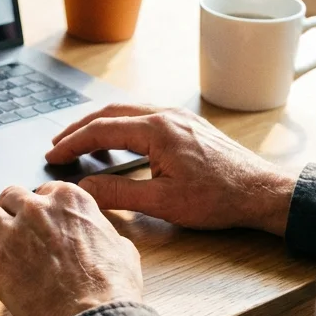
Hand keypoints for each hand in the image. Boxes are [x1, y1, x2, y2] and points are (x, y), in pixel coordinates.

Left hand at [0, 182, 144, 315]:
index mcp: (69, 199)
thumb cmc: (113, 287)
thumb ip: (103, 234)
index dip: (41, 207)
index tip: (40, 222)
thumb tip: (105, 239)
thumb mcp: (122, 248)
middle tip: (13, 231)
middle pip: (9, 196)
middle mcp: (37, 209)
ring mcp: (13, 234)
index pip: (43, 190)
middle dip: (10, 212)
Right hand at [45, 104, 296, 235]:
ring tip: (80, 142)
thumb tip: (83, 189)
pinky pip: (145, 116)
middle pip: (110, 113)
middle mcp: (167, 115)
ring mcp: (179, 117)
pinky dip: (121, 125)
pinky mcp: (188, 125)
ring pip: (128, 111)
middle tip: (58, 145)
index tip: (52, 155)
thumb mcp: (163, 203)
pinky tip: (117, 141)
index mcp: (157, 130)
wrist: (262, 193)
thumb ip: (118, 194)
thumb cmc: (219, 199)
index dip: (72, 143)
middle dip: (80, 128)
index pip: (101, 129)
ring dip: (100, 124)